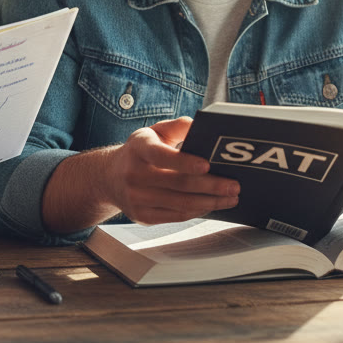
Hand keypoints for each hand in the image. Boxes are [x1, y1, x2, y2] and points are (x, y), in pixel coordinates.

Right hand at [104, 117, 239, 224]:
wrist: (109, 177)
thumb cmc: (139, 152)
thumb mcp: (153, 132)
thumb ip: (178, 127)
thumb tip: (201, 126)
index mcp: (138, 148)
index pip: (162, 156)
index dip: (185, 162)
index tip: (208, 165)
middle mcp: (134, 174)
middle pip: (178, 184)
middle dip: (211, 186)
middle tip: (234, 186)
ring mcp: (137, 198)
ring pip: (180, 203)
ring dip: (209, 203)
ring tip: (229, 198)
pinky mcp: (142, 216)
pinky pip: (175, 216)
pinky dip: (196, 211)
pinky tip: (211, 206)